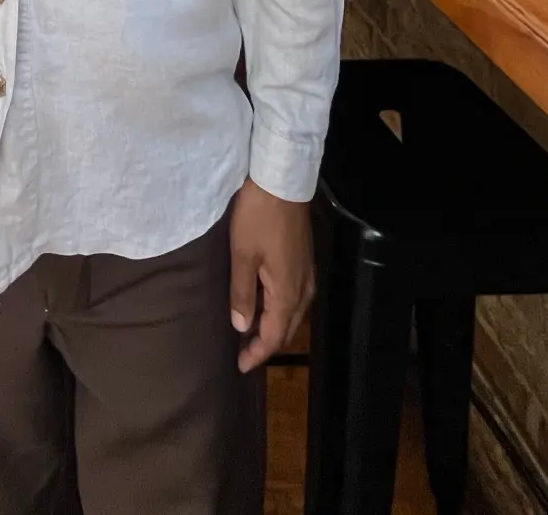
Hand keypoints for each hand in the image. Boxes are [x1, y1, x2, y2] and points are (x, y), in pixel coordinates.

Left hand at [228, 179, 313, 372]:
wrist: (282, 181)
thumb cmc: (257, 217)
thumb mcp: (242, 255)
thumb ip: (242, 293)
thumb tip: (242, 327)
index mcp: (288, 292)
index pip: (274, 335)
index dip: (257, 353)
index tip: (240, 366)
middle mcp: (303, 288)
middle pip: (287, 327)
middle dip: (266, 344)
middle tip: (243, 355)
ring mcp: (307, 273)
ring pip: (293, 313)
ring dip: (274, 327)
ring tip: (252, 334)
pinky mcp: (305, 260)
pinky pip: (295, 297)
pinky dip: (280, 309)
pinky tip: (266, 305)